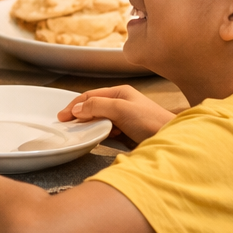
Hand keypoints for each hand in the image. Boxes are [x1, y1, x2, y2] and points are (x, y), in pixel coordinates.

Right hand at [58, 85, 174, 144]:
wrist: (171, 140)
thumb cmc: (151, 121)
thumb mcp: (121, 109)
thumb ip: (97, 106)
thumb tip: (77, 109)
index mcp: (119, 92)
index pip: (90, 95)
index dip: (74, 105)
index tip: (62, 117)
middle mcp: (121, 103)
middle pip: (93, 107)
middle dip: (79, 115)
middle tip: (66, 126)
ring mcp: (124, 118)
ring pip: (99, 120)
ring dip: (89, 126)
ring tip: (78, 133)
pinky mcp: (126, 133)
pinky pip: (107, 131)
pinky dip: (99, 134)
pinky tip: (96, 139)